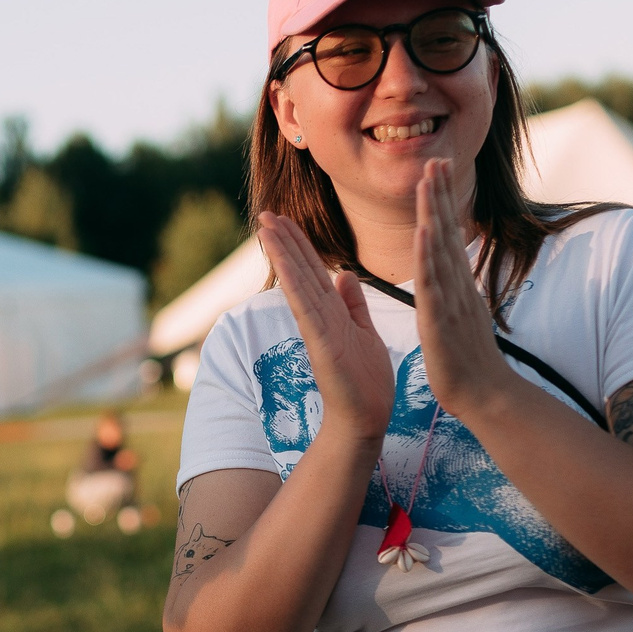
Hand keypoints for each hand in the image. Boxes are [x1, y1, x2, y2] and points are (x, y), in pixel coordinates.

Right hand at [258, 213, 396, 441]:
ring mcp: (318, 329)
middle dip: (284, 240)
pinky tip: (283, 261)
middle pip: (300, 270)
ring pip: (298, 283)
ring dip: (282, 253)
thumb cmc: (367, 383)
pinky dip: (293, 282)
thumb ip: (354, 304)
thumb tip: (343, 274)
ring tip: (265, 225)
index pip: (313, 271)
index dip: (299, 244)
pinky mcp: (321, 343)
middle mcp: (321, 317)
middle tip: (265, 212)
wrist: (366, 419)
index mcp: (333, 313)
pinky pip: (305, 306)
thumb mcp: (365, 332)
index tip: (285, 219)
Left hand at [410, 159, 509, 419]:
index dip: (443, 201)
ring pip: (440, 249)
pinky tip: (423, 233)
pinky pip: (433, 285)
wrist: (485, 394)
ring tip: (428, 180)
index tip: (437, 168)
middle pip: (447, 230)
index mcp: (457, 283)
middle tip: (436, 157)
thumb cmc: (468, 358)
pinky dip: (428, 257)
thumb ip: (455, 288)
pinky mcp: (441, 320)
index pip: (448, 233)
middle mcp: (457, 284)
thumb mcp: (460, 313)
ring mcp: (451, 299)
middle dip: (441, 193)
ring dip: (434, 212)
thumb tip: (451, 268)